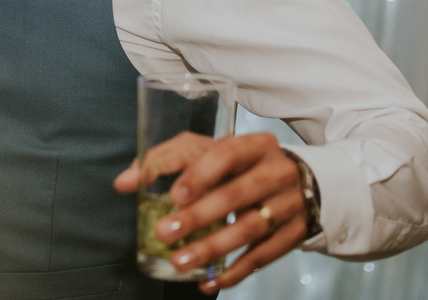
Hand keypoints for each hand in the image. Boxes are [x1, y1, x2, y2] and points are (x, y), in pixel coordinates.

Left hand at [114, 131, 307, 291]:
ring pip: (250, 229)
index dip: (201, 175)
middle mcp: (275, 172)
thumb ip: (164, 160)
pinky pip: (264, 256)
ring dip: (213, 249)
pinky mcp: (294, 233)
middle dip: (198, 217)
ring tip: (181, 262)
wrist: (303, 181)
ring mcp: (289, 204)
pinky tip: (210, 281)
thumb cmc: (239, 164)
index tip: (175, 195)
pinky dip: (236, 272)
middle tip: (165, 234)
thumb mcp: (207, 151)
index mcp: (253, 145)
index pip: (226, 153)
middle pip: (236, 195)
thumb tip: (124, 183)